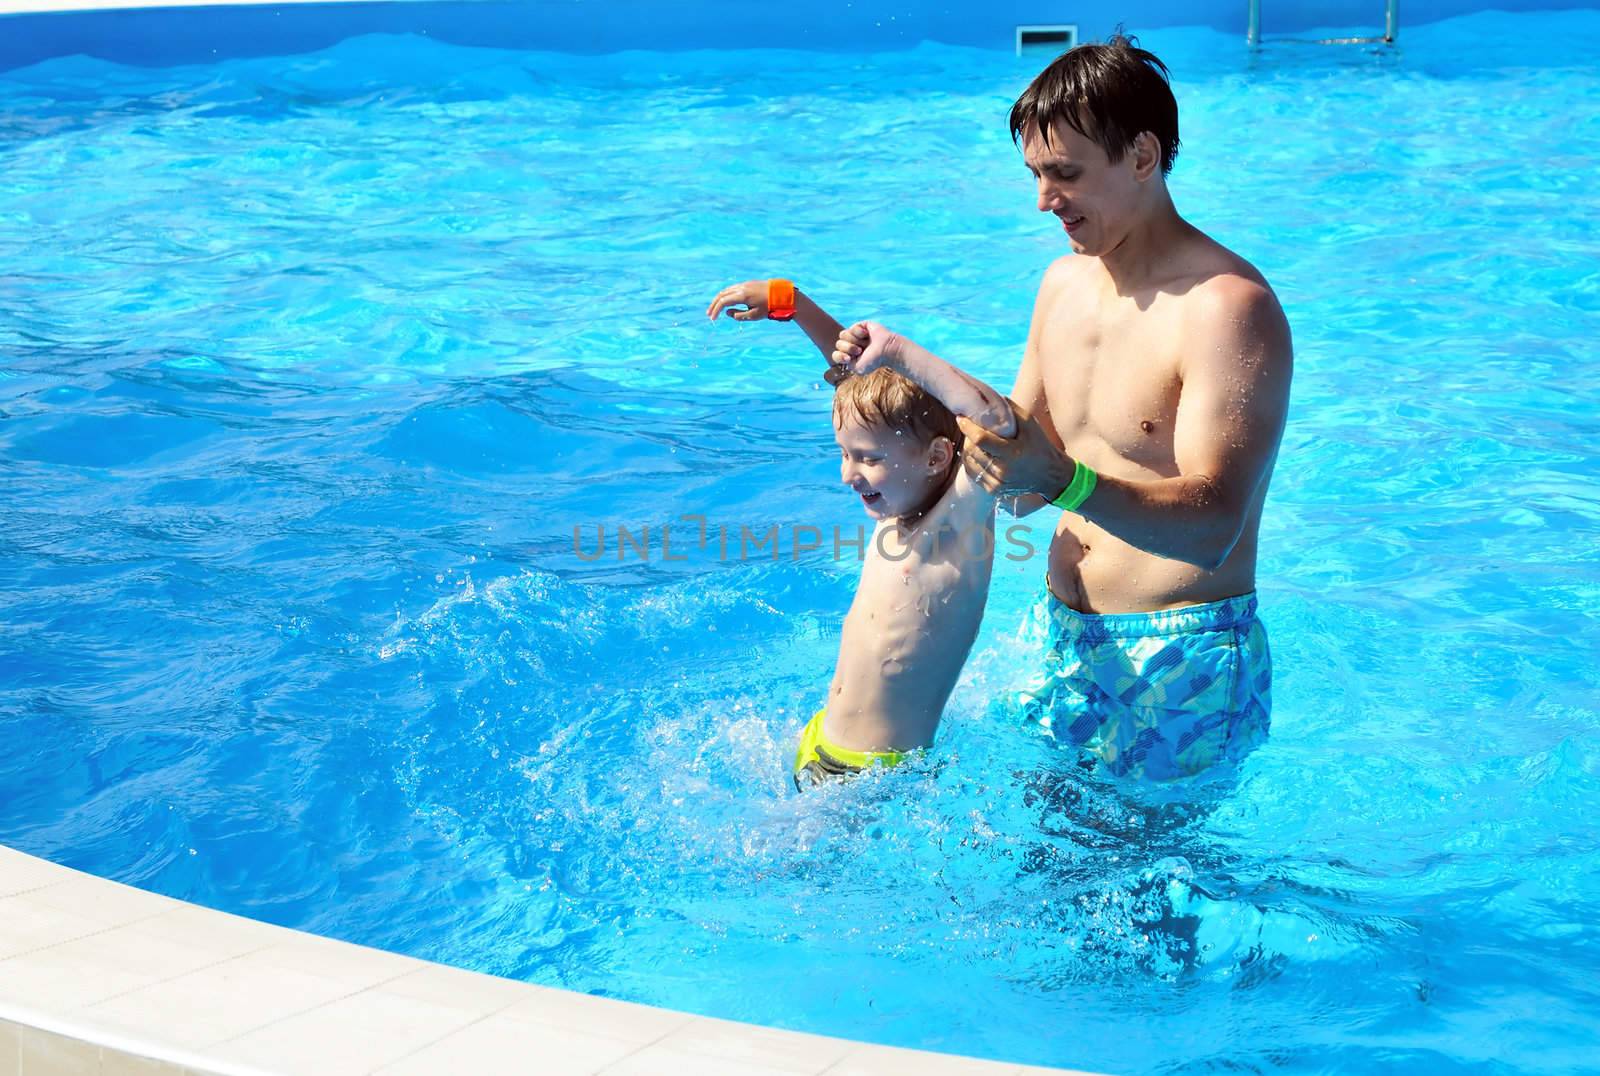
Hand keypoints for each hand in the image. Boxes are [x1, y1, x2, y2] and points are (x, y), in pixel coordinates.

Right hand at [707, 280, 777, 320]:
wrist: (783, 295)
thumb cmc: (769, 307)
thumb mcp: (754, 315)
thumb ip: (739, 315)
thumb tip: (728, 313)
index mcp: (742, 296)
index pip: (723, 302)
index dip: (716, 310)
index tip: (712, 319)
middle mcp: (741, 287)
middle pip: (722, 294)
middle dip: (714, 304)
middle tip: (709, 314)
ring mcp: (745, 284)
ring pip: (727, 290)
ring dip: (720, 299)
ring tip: (717, 308)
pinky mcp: (749, 284)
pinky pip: (734, 288)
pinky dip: (727, 295)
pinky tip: (727, 302)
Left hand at [830, 321, 897, 377]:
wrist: (886, 350)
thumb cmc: (874, 361)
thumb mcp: (857, 368)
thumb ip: (846, 364)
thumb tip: (841, 353)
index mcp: (850, 356)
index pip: (836, 354)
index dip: (839, 356)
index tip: (848, 358)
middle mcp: (852, 345)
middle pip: (838, 344)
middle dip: (849, 348)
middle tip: (860, 350)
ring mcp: (856, 335)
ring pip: (842, 335)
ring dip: (854, 340)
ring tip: (865, 343)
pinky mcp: (861, 326)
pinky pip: (852, 327)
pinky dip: (859, 333)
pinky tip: (867, 335)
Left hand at [956, 401, 1073, 498]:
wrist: (1050, 475)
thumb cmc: (1039, 446)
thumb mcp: (1030, 423)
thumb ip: (1010, 409)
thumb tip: (989, 397)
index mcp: (1012, 453)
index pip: (980, 439)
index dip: (967, 427)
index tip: (961, 417)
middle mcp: (1003, 471)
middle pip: (972, 450)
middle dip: (968, 436)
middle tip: (971, 427)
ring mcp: (997, 483)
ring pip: (969, 462)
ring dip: (969, 448)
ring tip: (975, 440)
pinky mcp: (993, 490)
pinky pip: (972, 473)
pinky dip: (971, 461)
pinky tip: (978, 453)